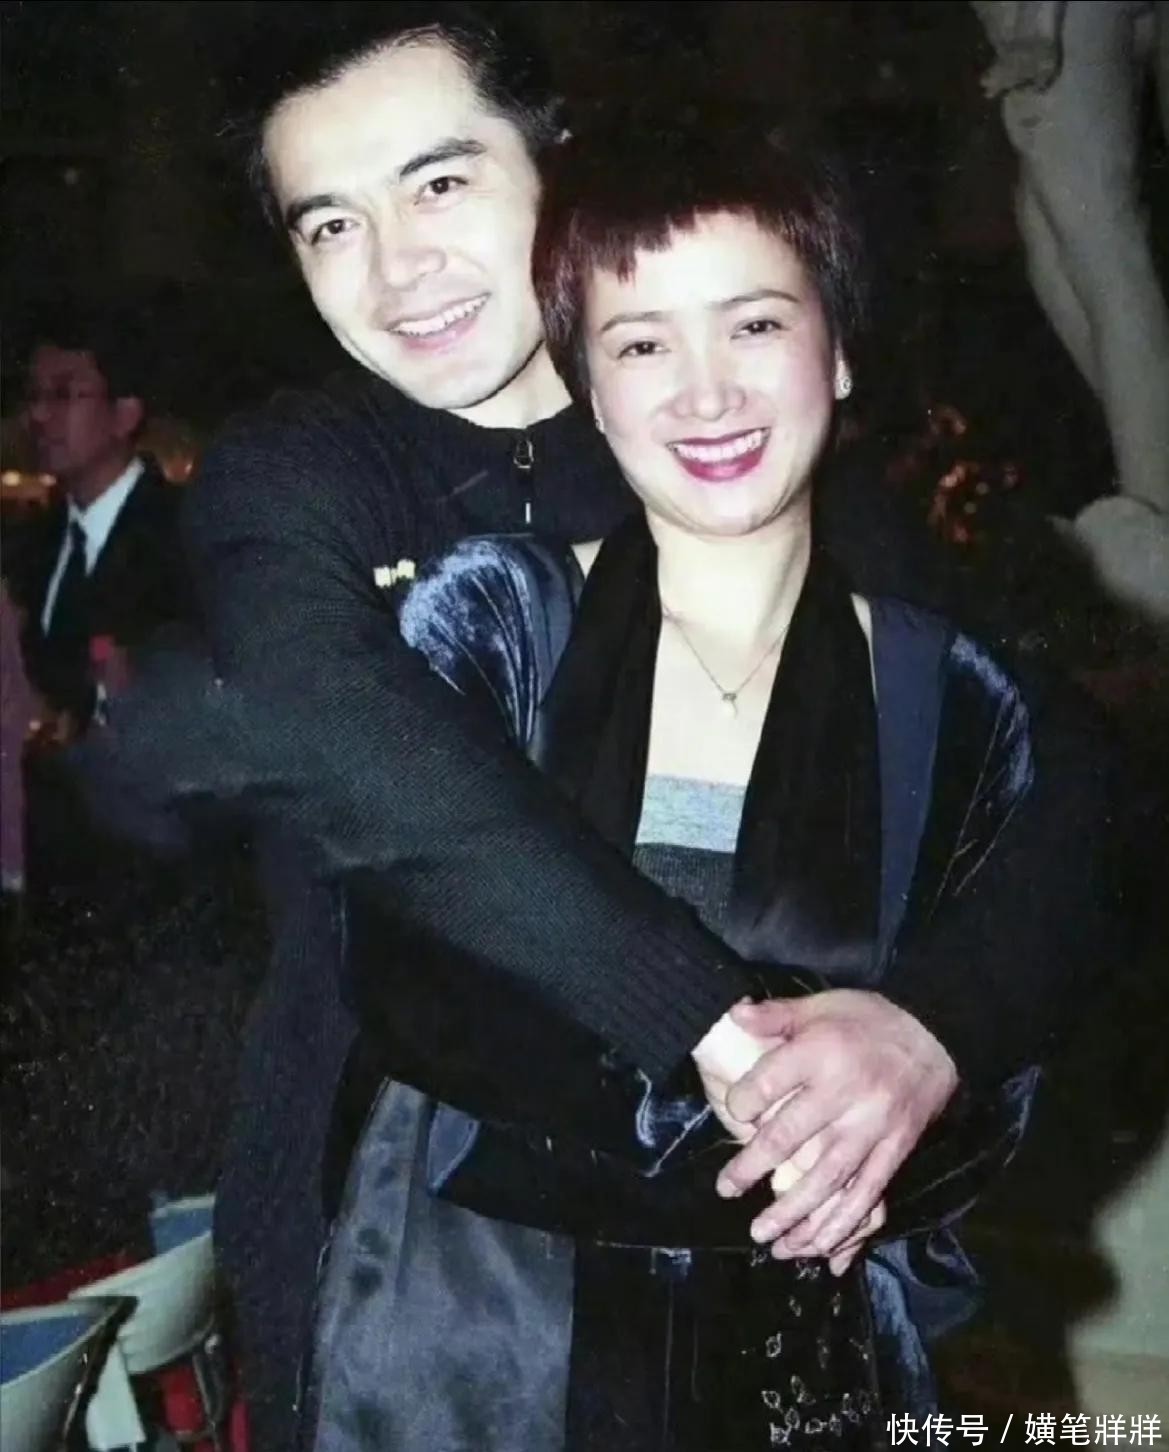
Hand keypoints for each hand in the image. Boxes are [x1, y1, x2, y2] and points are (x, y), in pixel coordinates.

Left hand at [715, 991, 956, 1257]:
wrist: (938, 1035)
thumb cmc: (869, 1020)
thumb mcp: (822, 1005)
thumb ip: (777, 1015)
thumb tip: (734, 1013)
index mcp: (821, 1054)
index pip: (768, 1083)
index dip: (743, 1102)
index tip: (733, 1112)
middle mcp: (844, 1095)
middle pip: (789, 1138)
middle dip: (752, 1168)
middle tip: (727, 1190)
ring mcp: (871, 1129)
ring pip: (825, 1179)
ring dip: (791, 1212)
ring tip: (763, 1235)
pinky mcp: (894, 1152)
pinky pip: (865, 1196)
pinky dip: (841, 1225)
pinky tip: (817, 1247)